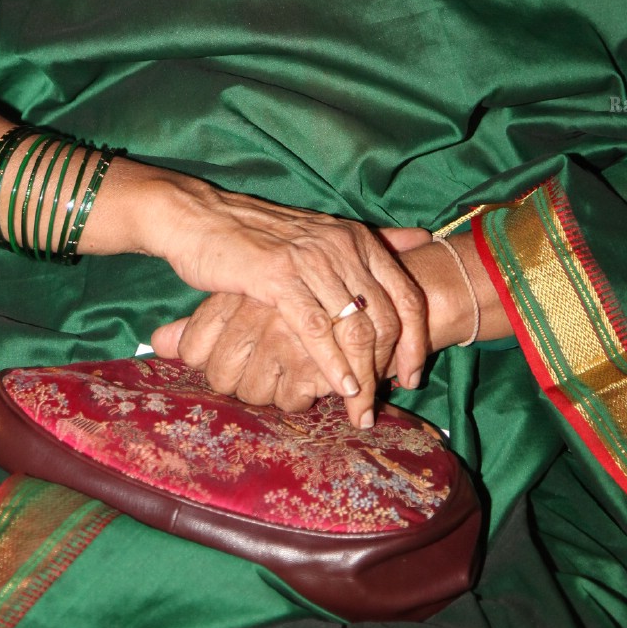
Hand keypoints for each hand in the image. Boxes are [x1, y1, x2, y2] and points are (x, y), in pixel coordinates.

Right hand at [126, 168, 431, 413]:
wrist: (202, 219)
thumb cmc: (262, 234)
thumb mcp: (324, 231)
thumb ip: (375, 238)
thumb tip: (424, 238)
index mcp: (357, 238)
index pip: (406, 294)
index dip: (416, 341)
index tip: (413, 377)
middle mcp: (342, 246)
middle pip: (386, 318)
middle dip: (389, 369)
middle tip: (380, 404)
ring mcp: (312, 261)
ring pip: (354, 328)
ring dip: (362, 376)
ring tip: (359, 408)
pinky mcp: (279, 277)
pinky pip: (316, 329)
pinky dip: (333, 364)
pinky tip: (339, 388)